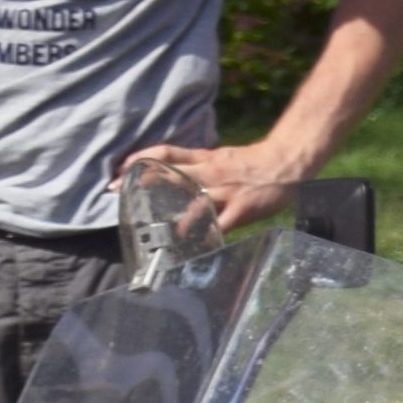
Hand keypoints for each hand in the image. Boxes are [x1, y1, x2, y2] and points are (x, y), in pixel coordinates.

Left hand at [122, 141, 299, 233]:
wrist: (286, 162)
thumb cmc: (252, 163)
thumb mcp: (221, 158)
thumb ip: (198, 168)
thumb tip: (175, 178)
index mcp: (205, 159)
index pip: (166, 154)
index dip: (141, 159)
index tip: (120, 169)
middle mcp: (210, 173)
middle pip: (171, 174)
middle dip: (142, 182)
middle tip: (117, 191)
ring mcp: (225, 192)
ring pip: (194, 203)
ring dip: (174, 217)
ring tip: (157, 231)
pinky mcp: (240, 209)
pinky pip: (220, 225)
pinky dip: (205, 236)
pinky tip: (192, 247)